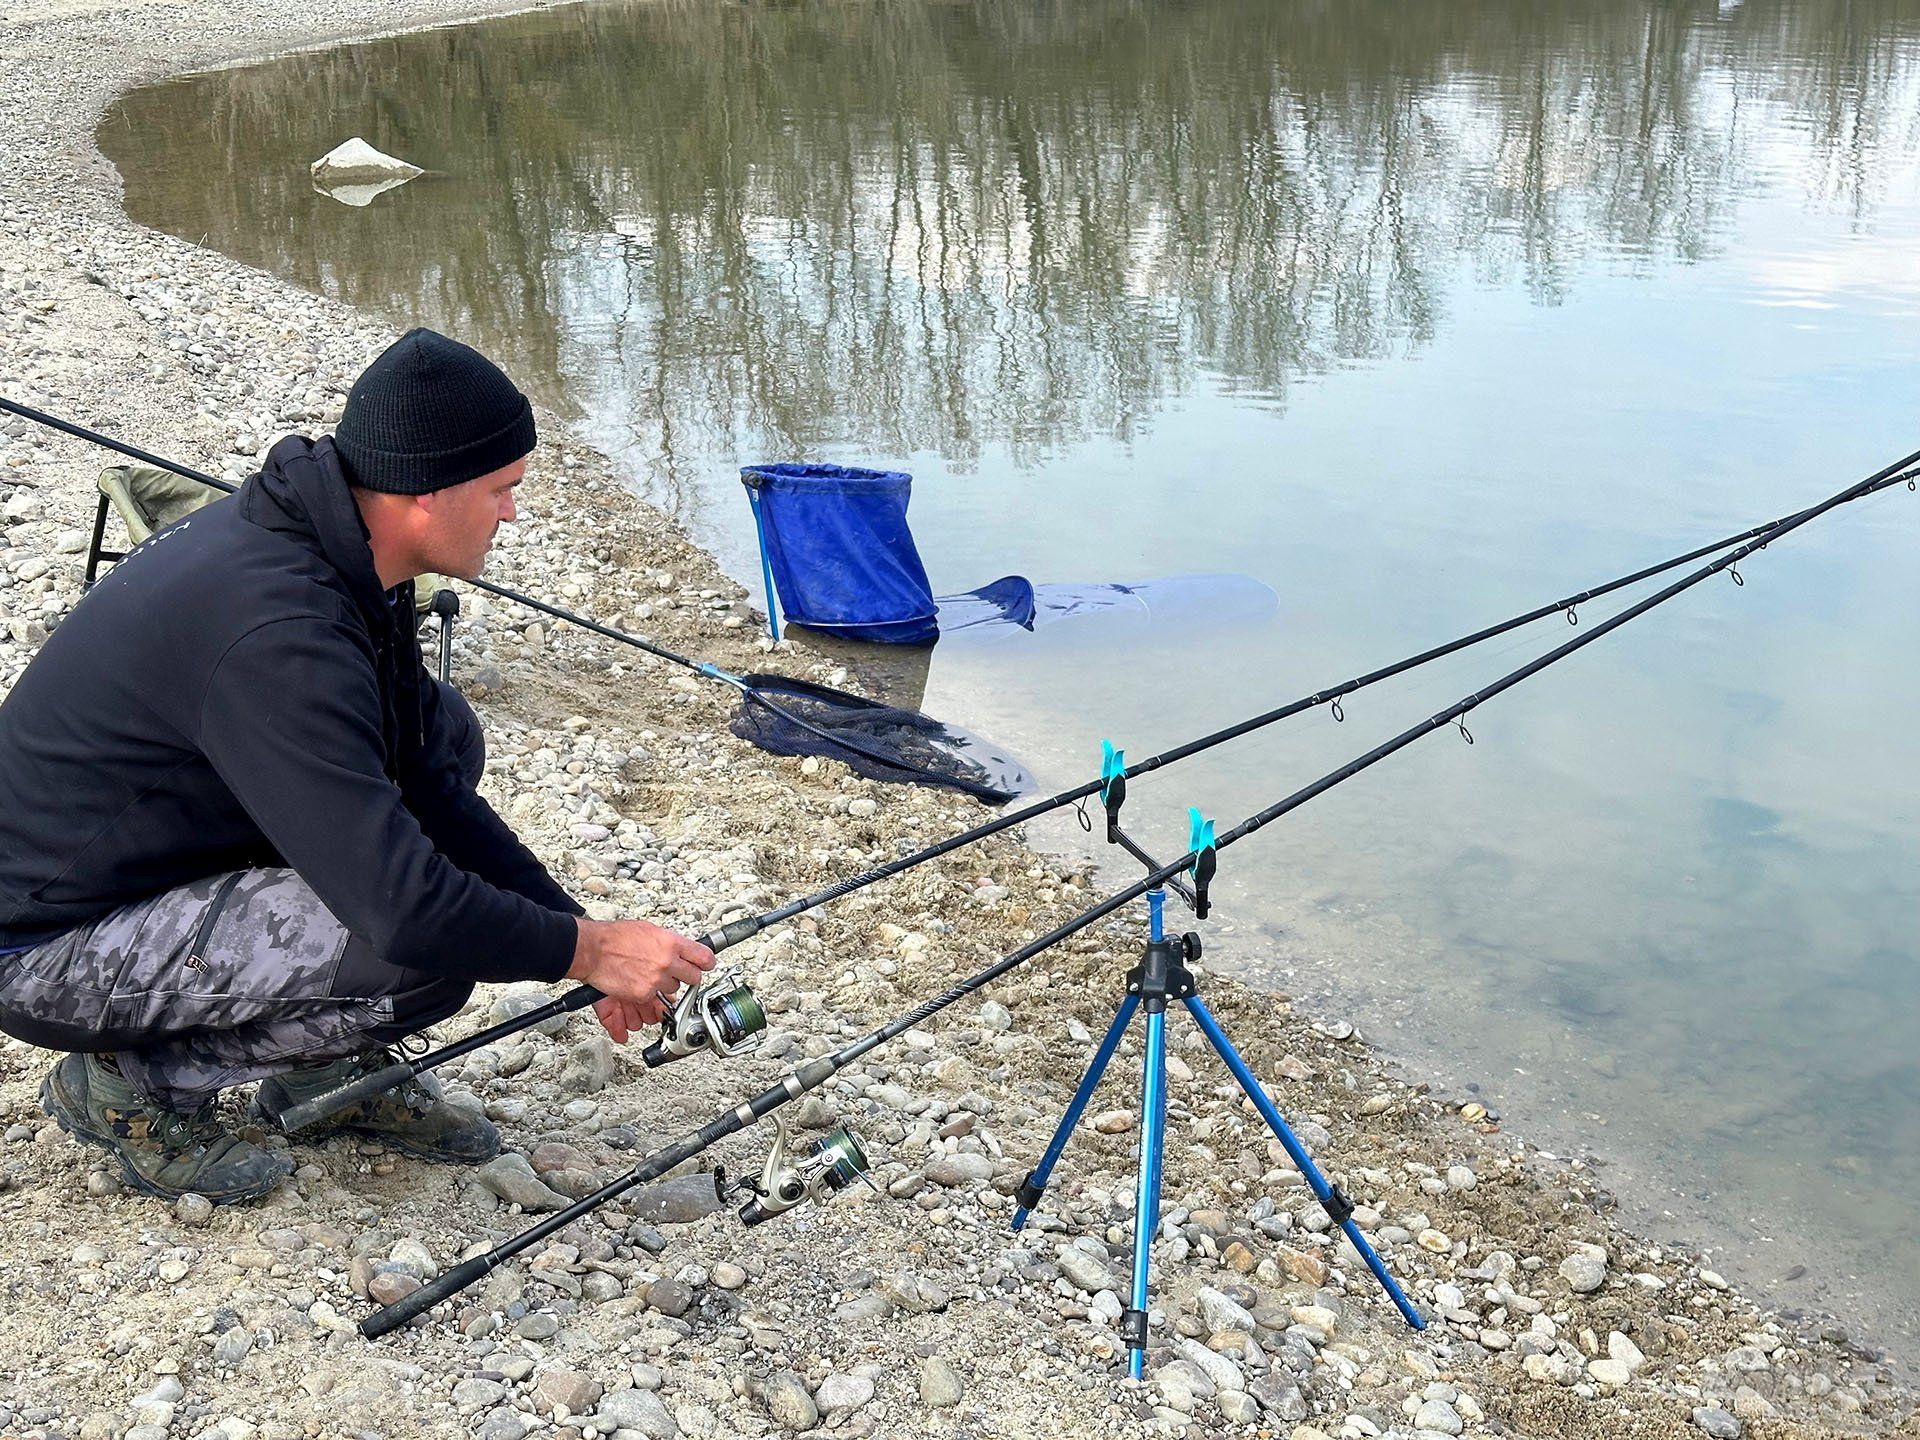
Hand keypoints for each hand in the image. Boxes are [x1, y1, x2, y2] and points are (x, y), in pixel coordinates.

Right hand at [569, 918, 714, 1042]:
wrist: (594, 950)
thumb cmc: (615, 938)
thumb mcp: (649, 930)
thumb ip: (668, 942)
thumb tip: (680, 949)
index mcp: (671, 943)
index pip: (703, 956)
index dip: (706, 963)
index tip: (706, 965)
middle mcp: (667, 962)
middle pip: (694, 977)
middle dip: (687, 976)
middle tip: (678, 973)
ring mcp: (656, 980)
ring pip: (674, 989)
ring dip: (665, 985)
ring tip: (649, 975)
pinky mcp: (644, 994)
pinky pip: (654, 998)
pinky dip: (648, 993)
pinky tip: (638, 982)